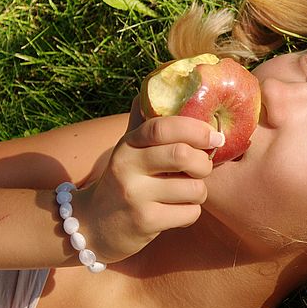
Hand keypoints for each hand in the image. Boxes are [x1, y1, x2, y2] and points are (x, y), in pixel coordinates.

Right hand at [72, 97, 223, 263]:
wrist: (91, 226)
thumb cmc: (122, 181)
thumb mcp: (127, 150)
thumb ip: (143, 122)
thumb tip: (153, 81)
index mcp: (128, 144)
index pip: (162, 127)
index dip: (195, 128)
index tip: (215, 135)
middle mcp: (127, 167)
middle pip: (182, 155)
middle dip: (204, 163)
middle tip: (202, 168)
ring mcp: (135, 196)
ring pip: (193, 188)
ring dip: (199, 191)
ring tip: (186, 192)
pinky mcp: (145, 222)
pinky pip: (190, 213)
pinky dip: (191, 212)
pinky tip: (177, 211)